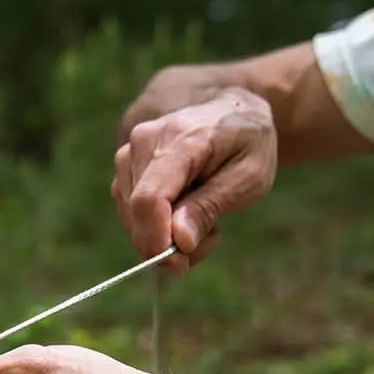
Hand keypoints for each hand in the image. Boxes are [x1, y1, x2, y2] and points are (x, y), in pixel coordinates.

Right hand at [111, 79, 277, 270]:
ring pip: (130, 217)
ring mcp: (128, 153)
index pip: (149, 199)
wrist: (231, 109)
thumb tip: (179, 241)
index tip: (179, 264)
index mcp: (180, 139)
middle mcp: (143, 142)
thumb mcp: (249, 177)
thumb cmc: (247, 142)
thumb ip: (211, 206)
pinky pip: (131, 211)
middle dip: (167, 242)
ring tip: (205, 221)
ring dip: (164, 235)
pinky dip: (156, 225)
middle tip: (211, 238)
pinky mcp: (124, 167)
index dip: (156, 241)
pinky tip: (186, 214)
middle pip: (136, 214)